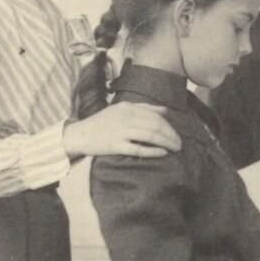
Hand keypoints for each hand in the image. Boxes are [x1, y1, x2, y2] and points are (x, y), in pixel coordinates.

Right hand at [67, 103, 181, 160]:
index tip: (177, 134)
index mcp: (127, 107)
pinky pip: (138, 149)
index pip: (155, 115)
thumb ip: (143, 108)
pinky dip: (152, 151)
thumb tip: (166, 110)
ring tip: (175, 149)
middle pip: (155, 125)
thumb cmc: (102, 123)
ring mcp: (120, 131)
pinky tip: (162, 153)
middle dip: (171, 135)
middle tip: (179, 144)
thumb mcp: (121, 110)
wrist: (79, 134)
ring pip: (150, 136)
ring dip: (166, 142)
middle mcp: (125, 118)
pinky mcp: (115, 146)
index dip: (169, 126)